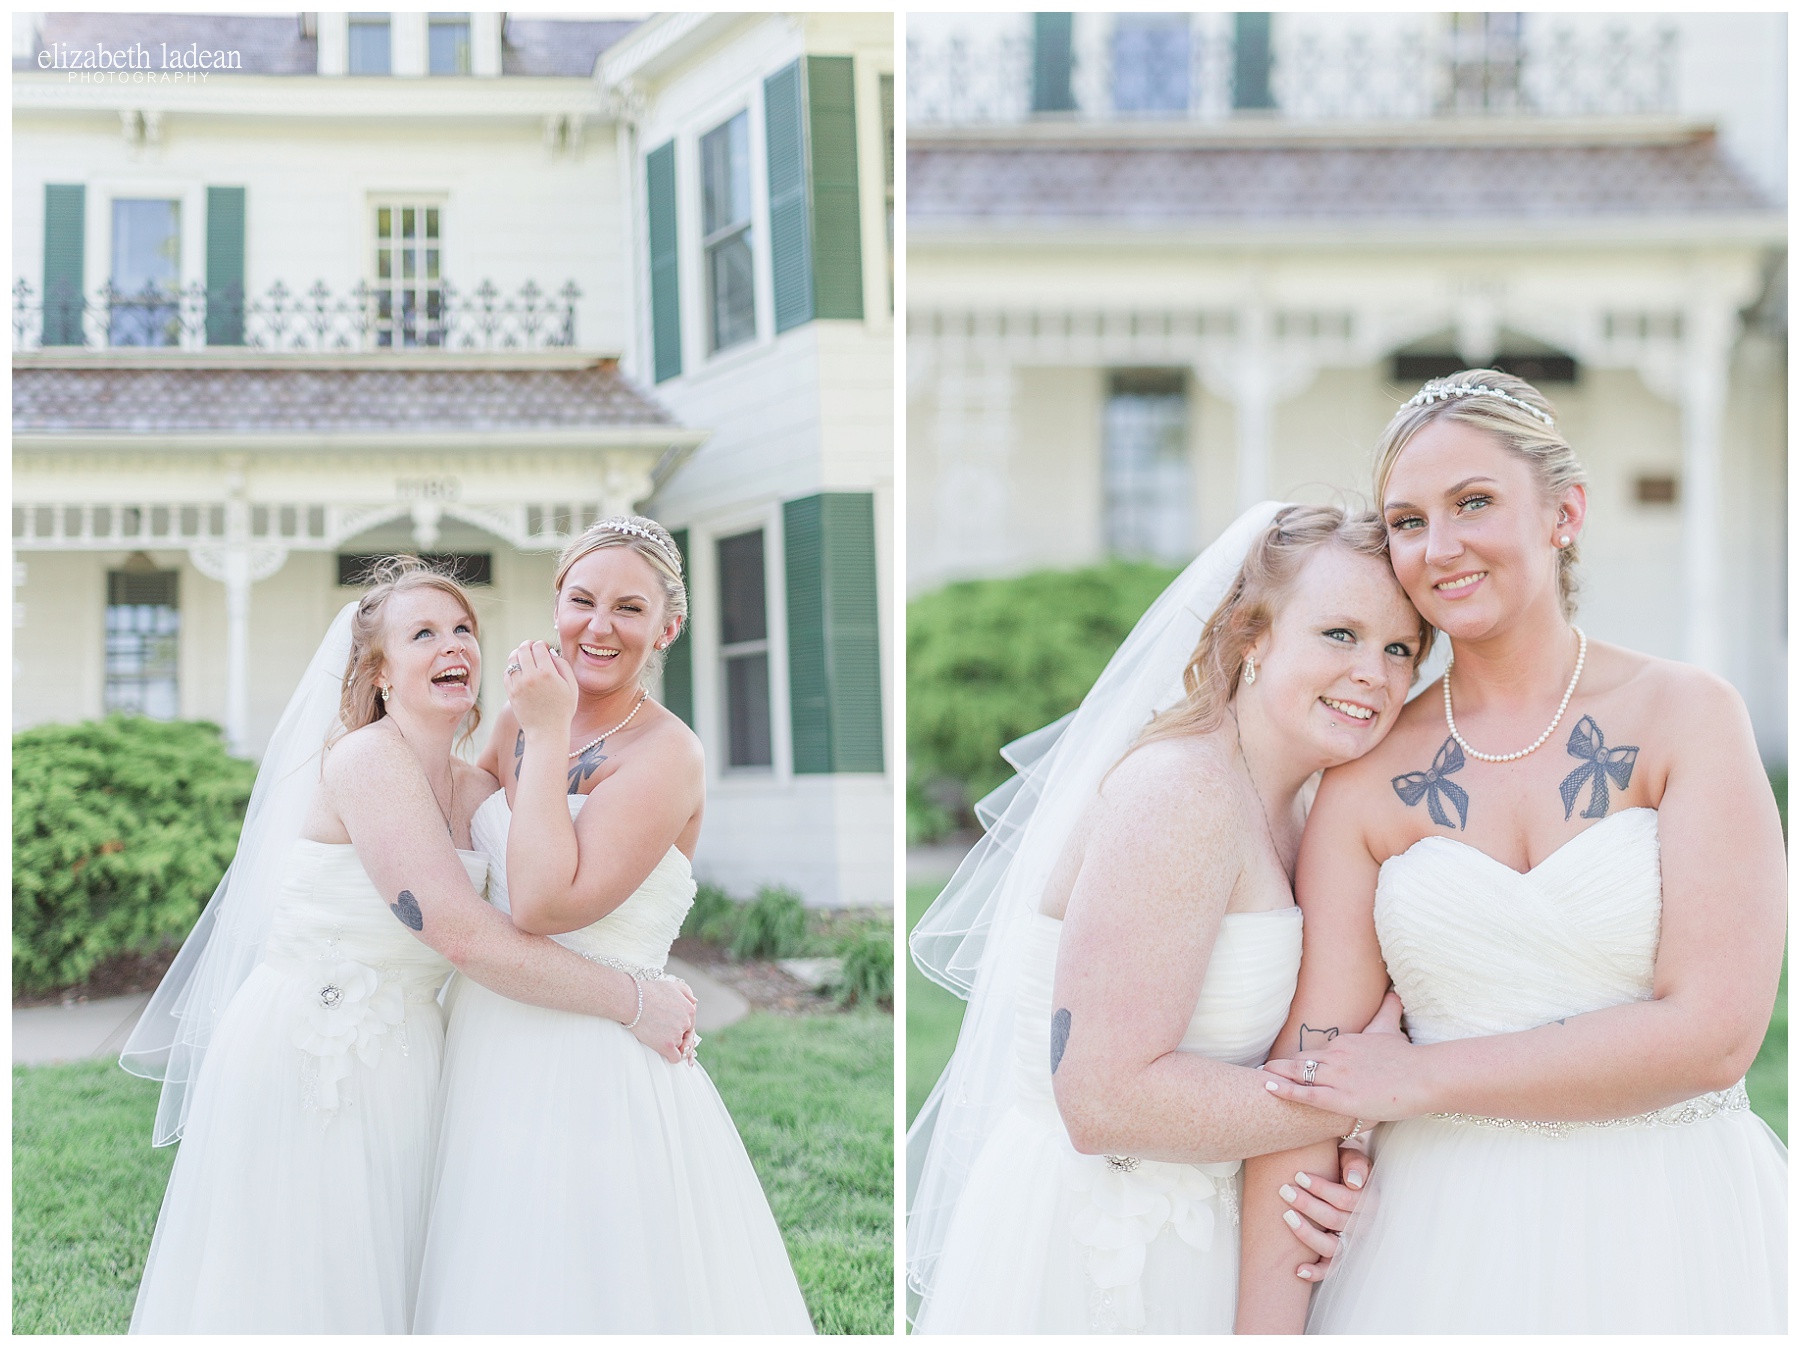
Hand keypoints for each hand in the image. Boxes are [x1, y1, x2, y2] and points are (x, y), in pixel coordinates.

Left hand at [505, 640, 577, 737]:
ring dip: (518, 654)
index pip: (538, 647)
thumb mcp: (572, 686)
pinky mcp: (511, 692)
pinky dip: (512, 668)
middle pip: (523, 649)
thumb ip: (563, 665)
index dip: (542, 644)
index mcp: (547, 673)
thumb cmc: (563, 710)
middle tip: (533, 649)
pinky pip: (507, 673)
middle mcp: (530, 676)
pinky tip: (520, 672)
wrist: (547, 732)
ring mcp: (518, 685)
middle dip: (528, 645)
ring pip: (512, 659)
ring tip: (525, 658)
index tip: (545, 648)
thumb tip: (551, 653)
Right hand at [630, 977, 697, 1062]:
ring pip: (680, 1046)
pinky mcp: (667, 1046)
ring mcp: (677, 1035)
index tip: (670, 1027)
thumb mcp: (672, 986)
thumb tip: (695, 1002)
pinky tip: (664, 1051)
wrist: (632, 1001)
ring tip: (660, 1039)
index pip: (690, 1024)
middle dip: (678, 1036)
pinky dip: (672, 1057)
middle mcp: (686, 1023)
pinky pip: (676, 1058)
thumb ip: (687, 993)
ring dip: (673, 1045)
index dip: (681, 1027)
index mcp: (690, 1009)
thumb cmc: (649, 992)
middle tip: (664, 1035)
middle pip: (686, 1035)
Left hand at [1262, 991, 1425, 1120]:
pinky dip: (1285, 1090)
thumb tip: (1394, 992)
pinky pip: (1307, 1093)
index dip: (1297, 1060)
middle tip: (1258, 1069)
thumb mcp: (1391, 1028)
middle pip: (1301, 1061)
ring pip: (1299, 1073)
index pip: (1314, 1051)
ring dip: (1277, 1075)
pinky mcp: (1342, 1097)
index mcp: (1345, 1042)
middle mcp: (1336, 1056)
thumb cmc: (1409, 1057)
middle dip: (1280, 1066)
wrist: (1425, 1076)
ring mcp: (1338, 1076)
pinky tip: (1268, 1087)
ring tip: (1256, 1077)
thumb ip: (1387, 1010)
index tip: (1280, 1063)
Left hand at [1279, 1163, 1366, 1282]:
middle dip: (1308, 1205)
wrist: (1338, 1179)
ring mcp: (1350, 1242)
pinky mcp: (1338, 1255)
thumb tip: (1353, 1182)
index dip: (1322, 1188)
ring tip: (1286, 1216)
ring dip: (1307, 1234)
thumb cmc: (1343, 1166)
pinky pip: (1330, 1269)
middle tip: (1285, 1190)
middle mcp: (1362, 1225)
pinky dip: (1316, 1272)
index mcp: (1369, 1201)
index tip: (1299, 1175)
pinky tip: (1299, 1269)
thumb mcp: (1352, 1158)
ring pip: (1332, 1246)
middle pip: (1335, 1220)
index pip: (1346, 1199)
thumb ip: (1355, 1164)